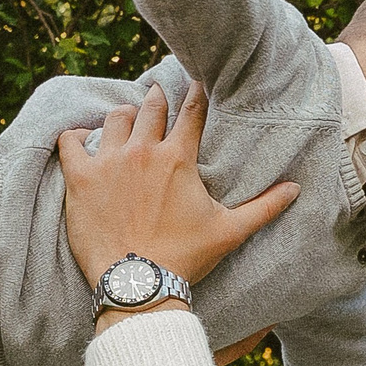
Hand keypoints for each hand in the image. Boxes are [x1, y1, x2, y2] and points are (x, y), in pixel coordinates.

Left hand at [56, 82, 299, 302]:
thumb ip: (264, 207)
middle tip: (158, 97)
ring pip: (115, 118)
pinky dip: (74, 137)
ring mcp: (109, 162)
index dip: (196, 92)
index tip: (196, 80)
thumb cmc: (184, 258)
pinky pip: (70, 142)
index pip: (192, 111)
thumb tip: (295, 189)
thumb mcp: (229, 232)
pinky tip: (78, 139)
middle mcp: (143, 151)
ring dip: (123, 117)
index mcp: (178, 158)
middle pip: (152, 105)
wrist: (138, 284)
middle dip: (157, 99)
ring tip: (126, 121)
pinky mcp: (81, 179)